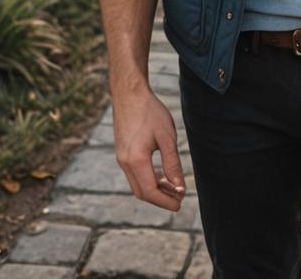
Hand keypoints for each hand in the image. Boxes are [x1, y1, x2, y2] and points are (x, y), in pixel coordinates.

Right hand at [113, 87, 185, 210]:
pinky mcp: (122, 152)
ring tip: (174, 188)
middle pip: (142, 192)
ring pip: (138, 183)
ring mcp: (121, 158)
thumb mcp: (167, 137)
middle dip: (161, 198)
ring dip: (156, 189)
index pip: (150, 192)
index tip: (179, 205)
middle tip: (179, 200)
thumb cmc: (150, 112)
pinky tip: (162, 175)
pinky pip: (135, 173)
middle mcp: (124, 163)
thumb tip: (179, 186)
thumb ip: (172, 164)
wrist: (130, 94)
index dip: (165, 201)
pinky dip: (149, 178)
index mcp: (135, 161)